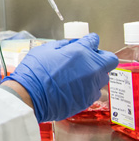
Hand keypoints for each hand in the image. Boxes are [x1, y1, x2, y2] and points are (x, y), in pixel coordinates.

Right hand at [2, 33, 118, 122]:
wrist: (31, 96)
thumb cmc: (34, 72)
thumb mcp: (44, 50)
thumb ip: (62, 46)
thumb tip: (70, 45)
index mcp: (80, 52)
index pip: (94, 40)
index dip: (90, 41)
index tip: (87, 42)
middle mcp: (91, 67)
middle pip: (110, 59)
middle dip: (102, 57)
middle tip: (90, 59)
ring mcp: (92, 84)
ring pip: (103, 76)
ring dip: (95, 73)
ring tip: (80, 75)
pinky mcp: (89, 99)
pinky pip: (95, 91)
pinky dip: (88, 88)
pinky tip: (75, 88)